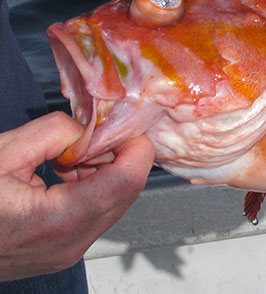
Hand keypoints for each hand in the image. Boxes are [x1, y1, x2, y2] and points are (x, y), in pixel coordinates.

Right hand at [0, 112, 153, 281]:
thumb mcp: (3, 153)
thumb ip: (53, 132)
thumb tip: (86, 128)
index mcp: (57, 219)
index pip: (126, 182)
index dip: (136, 149)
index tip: (130, 127)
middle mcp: (69, 243)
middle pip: (125, 194)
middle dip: (120, 158)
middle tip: (98, 134)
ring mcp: (66, 253)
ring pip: (113, 205)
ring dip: (105, 173)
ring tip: (70, 156)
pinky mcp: (60, 253)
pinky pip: (94, 216)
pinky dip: (91, 190)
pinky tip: (64, 174)